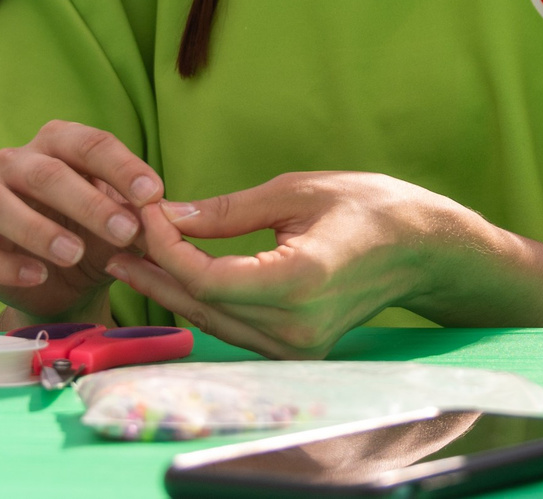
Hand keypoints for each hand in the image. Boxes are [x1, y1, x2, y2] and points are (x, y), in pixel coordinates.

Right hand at [0, 120, 161, 322]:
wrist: (64, 280)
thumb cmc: (98, 232)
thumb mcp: (125, 222)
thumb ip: (142, 216)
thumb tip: (164, 216)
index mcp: (59, 142)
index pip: (91, 144)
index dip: (123, 167)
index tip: (154, 195)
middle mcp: (16, 162)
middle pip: (47, 173)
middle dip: (89, 202)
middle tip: (125, 231)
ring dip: (37, 229)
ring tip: (74, 253)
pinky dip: (5, 264)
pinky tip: (38, 276)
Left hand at [105, 171, 468, 358]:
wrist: (425, 250)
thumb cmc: (370, 208)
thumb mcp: (298, 191)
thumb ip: (228, 211)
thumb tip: (167, 215)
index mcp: (300, 281)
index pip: (207, 277)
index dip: (167, 247)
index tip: (148, 211)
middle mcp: (296, 327)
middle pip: (201, 305)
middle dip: (156, 268)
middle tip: (117, 235)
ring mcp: (296, 346)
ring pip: (210, 322)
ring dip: (169, 288)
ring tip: (130, 255)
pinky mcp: (295, 350)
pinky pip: (232, 328)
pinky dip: (200, 302)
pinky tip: (173, 277)